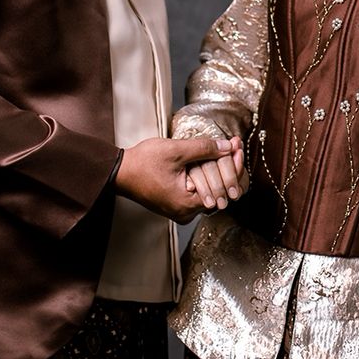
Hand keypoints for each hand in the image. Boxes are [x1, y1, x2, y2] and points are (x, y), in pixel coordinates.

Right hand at [116, 136, 238, 222]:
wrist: (119, 172)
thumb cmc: (143, 162)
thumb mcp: (175, 150)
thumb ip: (204, 149)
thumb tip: (229, 147)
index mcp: (188, 204)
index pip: (224, 188)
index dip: (235, 166)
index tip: (239, 147)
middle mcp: (186, 213)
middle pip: (220, 191)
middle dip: (229, 166)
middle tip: (236, 145)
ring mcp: (181, 210)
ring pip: (211, 192)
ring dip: (218, 171)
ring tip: (227, 150)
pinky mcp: (177, 205)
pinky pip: (199, 192)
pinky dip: (206, 176)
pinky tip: (211, 160)